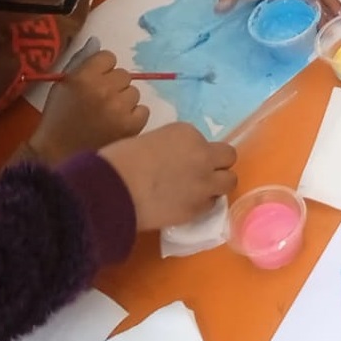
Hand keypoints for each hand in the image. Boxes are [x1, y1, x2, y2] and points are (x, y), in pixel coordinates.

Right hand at [31, 40, 148, 164]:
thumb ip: (81, 63)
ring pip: (134, 92)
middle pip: (124, 74)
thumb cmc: (59, 118)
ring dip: (124, 101)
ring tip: (108, 115)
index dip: (102, 69)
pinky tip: (118, 124)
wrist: (59, 154)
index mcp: (84, 77)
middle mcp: (104, 89)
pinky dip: (133, 116)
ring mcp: (120, 108)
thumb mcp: (63, 86)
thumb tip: (98, 42)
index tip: (95, 82)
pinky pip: (143, 110)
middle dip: (114, 86)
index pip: (108, 57)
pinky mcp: (132, 125)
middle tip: (100, 101)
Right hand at [99, 123, 237, 229]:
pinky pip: (212, 204)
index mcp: (188, 133)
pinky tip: (186, 206)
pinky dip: (203, 204)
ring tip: (198, 192)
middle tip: (200, 174)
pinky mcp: (200, 207)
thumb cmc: (118, 161)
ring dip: (217, 185)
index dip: (195, 152)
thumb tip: (175, 160)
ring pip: (229, 181)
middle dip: (217, 165)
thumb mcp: (149, 142)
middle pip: (228, 157)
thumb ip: (171, 149)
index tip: (182, 161)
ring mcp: (205, 182)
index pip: (204, 141)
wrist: (112, 191)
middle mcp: (204, 155)